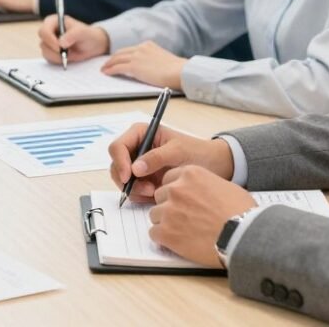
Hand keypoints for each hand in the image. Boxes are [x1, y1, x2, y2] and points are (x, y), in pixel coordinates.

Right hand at [38, 15, 108, 64]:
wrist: (92, 45)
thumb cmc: (87, 35)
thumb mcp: (82, 32)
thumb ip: (72, 35)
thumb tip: (61, 44)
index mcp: (53, 21)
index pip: (44, 30)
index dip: (50, 40)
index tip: (60, 47)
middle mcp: (49, 31)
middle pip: (43, 42)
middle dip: (54, 50)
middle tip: (67, 53)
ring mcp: (49, 43)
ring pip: (45, 52)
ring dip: (58, 56)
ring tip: (70, 53)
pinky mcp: (50, 52)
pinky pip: (49, 59)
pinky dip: (58, 61)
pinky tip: (67, 57)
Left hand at [101, 41, 188, 89]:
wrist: (179, 72)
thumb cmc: (175, 70)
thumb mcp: (162, 59)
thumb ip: (152, 60)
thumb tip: (146, 67)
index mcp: (148, 45)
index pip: (130, 49)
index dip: (121, 55)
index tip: (116, 58)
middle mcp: (141, 48)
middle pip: (121, 52)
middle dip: (112, 58)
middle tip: (106, 64)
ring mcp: (137, 57)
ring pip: (117, 59)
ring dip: (108, 64)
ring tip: (103, 69)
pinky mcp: (134, 67)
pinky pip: (118, 68)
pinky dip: (110, 70)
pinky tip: (106, 73)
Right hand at [108, 122, 235, 200]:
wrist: (212, 166)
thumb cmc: (197, 152)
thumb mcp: (178, 151)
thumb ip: (156, 157)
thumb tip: (135, 169)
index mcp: (140, 134)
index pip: (118, 147)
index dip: (120, 161)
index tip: (128, 176)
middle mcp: (136, 149)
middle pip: (116, 165)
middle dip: (127, 180)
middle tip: (147, 189)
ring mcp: (138, 166)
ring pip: (121, 180)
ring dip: (135, 189)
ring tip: (155, 191)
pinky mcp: (143, 180)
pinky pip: (132, 191)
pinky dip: (140, 195)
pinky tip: (156, 194)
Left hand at [148, 167, 256, 267]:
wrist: (242, 235)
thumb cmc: (241, 213)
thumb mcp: (224, 186)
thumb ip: (204, 184)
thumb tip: (200, 192)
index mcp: (190, 174)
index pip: (169, 179)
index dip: (176, 192)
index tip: (182, 201)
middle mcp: (176, 189)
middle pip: (160, 196)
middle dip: (169, 206)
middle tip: (184, 218)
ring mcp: (169, 210)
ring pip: (155, 214)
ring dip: (165, 222)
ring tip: (183, 231)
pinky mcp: (166, 232)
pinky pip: (154, 233)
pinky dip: (164, 238)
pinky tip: (178, 241)